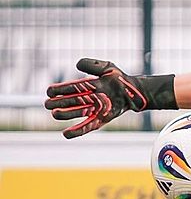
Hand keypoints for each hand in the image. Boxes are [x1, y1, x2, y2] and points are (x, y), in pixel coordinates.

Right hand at [45, 58, 174, 138]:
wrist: (135, 91)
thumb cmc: (119, 78)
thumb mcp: (107, 67)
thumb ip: (92, 64)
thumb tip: (76, 65)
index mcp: (86, 86)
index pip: (69, 88)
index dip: (59, 90)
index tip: (49, 92)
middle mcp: (88, 98)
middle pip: (70, 102)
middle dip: (58, 103)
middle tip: (47, 104)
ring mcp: (94, 109)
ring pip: (76, 113)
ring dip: (65, 115)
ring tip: (55, 114)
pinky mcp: (101, 119)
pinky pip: (88, 126)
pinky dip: (77, 130)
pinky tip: (66, 134)